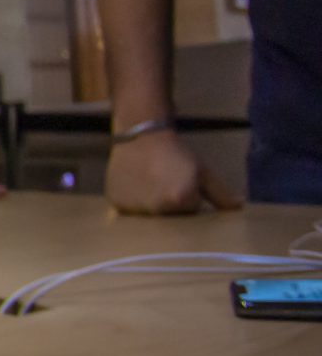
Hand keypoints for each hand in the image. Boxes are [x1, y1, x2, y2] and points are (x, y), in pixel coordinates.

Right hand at [105, 128, 237, 213]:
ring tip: (150, 185)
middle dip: (171, 205)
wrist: (141, 136)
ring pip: (149, 216)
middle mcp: (155, 209)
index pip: (190, 213)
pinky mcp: (116, 204)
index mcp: (179, 200)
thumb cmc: (176, 153)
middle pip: (169, 218)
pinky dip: (133, 204)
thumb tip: (239, 208)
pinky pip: (129, 212)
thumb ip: (221, 193)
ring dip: (152, 205)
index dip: (189, 199)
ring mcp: (133, 208)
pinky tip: (135, 188)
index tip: (183, 183)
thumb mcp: (203, 171)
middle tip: (166, 184)